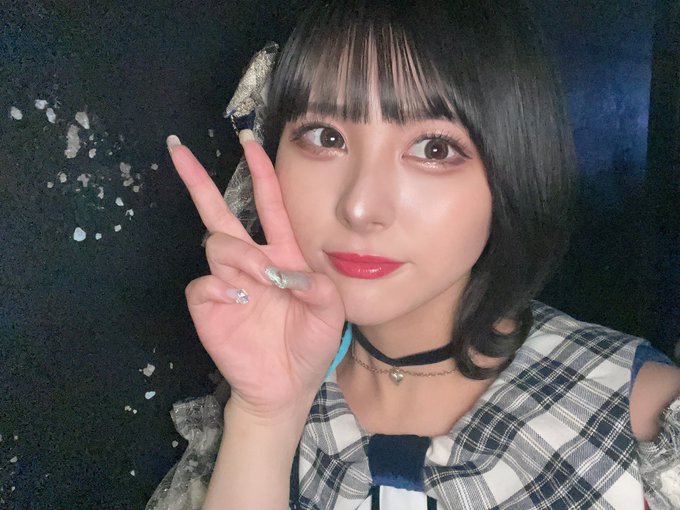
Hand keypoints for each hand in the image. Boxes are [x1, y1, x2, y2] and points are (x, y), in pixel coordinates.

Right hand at [166, 133, 344, 418]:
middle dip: (199, 180)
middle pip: (219, 212)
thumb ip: (322, 289)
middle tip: (178, 148)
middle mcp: (251, 261)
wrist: (286, 386)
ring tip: (260, 281)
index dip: (260, 173)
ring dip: (239, 255)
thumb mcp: (331, 314)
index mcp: (282, 254)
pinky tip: (239, 300)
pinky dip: (220, 286)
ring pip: (216, 244)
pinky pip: (203, 283)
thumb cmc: (310, 346)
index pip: (268, 204)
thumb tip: (292, 272)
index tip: (249, 141)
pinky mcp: (209, 306)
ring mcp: (228, 282)